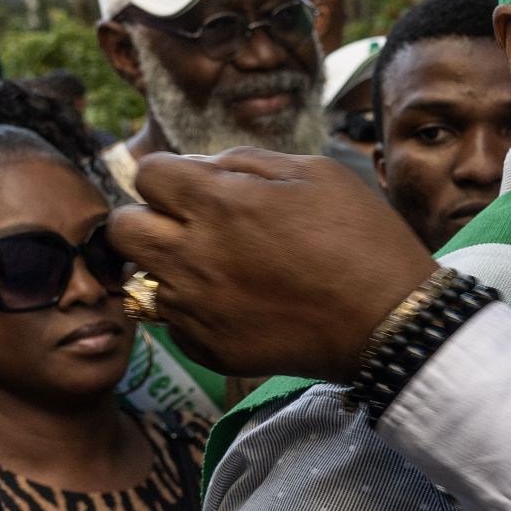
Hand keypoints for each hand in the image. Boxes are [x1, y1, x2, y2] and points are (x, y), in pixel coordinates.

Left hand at [106, 149, 437, 382]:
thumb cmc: (361, 238)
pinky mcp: (209, 348)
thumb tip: (203, 168)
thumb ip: (247, 162)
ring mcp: (197, 308)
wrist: (388, 321)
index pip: (147, 174)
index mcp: (218, 203)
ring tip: (213, 268)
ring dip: (169, 267)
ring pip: (141, 280)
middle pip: (122, 229)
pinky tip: (235, 305)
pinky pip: (174, 323)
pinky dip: (195, 312)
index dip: (171, 175)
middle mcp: (193, 256)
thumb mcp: (315, 172)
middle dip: (146, 218)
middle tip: (185, 225)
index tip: (196, 187)